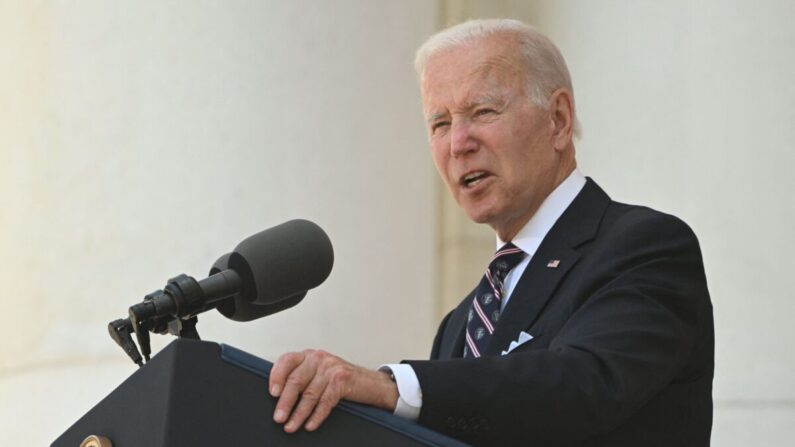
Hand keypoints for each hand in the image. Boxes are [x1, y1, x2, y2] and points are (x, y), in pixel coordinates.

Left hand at [269, 349, 398, 432]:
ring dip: (299, 414)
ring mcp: (331, 368)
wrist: (370, 383)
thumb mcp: (318, 374)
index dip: (277, 376)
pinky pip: (325, 401)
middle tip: (278, 417)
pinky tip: (310, 425)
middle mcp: (318, 358)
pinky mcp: (342, 380)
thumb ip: (301, 378)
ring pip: (310, 394)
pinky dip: (316, 416)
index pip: (286, 360)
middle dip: (285, 402)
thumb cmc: (340, 380)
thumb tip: (278, 397)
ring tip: (290, 426)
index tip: (272, 393)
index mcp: (308, 355)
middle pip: (296, 380)